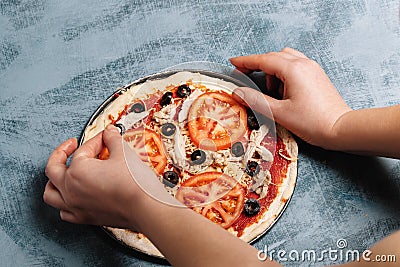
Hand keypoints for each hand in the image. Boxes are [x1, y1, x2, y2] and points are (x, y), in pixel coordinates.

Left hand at [43, 125, 149, 229]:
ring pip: (51, 193)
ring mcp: (75, 205)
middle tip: (71, 146)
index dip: (96, 141)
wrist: (144, 208)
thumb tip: (110, 133)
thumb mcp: (123, 154)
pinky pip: (63, 211)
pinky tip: (71, 197)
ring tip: (61, 173)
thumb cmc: (133, 184)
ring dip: (54, 180)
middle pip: (54, 168)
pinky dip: (63, 202)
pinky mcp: (84, 217)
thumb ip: (113, 140)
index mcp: (77, 171)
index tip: (105, 138)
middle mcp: (70, 189)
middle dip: (62, 154)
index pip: (83, 150)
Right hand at [230, 47, 351, 148]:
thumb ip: (256, 100)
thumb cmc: (314, 122)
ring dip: (272, 70)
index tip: (233, 63)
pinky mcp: (316, 76)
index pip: (263, 60)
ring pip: (285, 59)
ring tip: (270, 91)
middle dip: (257, 65)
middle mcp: (304, 64)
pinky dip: (284, 73)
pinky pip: (295, 66)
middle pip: (273, 56)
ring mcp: (312, 68)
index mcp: (293, 70)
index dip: (245, 61)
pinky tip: (283, 90)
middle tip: (244, 76)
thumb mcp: (279, 113)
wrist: (341, 129)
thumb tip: (239, 93)